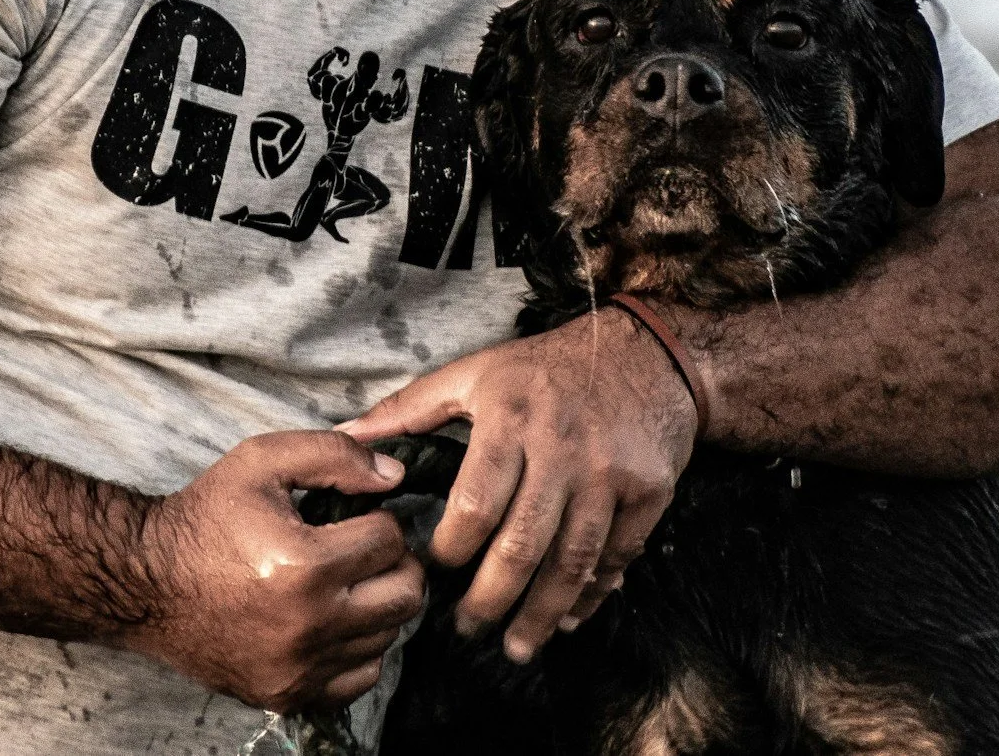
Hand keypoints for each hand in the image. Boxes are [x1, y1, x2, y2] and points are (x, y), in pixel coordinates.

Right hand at [120, 431, 425, 711]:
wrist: (146, 582)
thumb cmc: (205, 518)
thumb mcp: (262, 461)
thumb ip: (335, 455)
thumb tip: (394, 476)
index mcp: (306, 565)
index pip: (391, 540)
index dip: (378, 519)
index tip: (354, 518)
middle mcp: (309, 625)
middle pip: (405, 595)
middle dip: (394, 563)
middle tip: (364, 550)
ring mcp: (299, 667)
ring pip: (387, 637)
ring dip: (376, 604)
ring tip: (343, 582)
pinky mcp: (287, 694)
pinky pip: (358, 678)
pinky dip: (357, 650)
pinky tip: (332, 621)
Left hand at [337, 308, 695, 661]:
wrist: (647, 353)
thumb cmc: (549, 366)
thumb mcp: (477, 371)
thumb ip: (411, 407)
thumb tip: (350, 436)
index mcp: (510, 418)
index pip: (475, 503)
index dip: (452, 549)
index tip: (434, 571)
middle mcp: (561, 447)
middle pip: (522, 543)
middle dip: (491, 598)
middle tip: (467, 628)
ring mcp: (608, 472)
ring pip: (572, 560)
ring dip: (542, 613)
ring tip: (517, 646)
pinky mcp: (649, 490)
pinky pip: (618, 555)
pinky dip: (593, 594)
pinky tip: (569, 616)